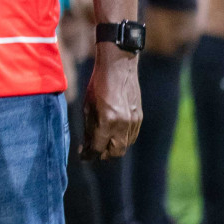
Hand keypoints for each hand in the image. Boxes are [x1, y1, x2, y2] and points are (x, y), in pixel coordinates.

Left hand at [81, 44, 141, 160]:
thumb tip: (86, 145)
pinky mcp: (140, 117)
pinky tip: (114, 135)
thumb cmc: (98, 83)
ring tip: (102, 144)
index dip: (89, 154)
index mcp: (108, 121)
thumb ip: (88, 127)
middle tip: (93, 152)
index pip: (98, 147)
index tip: (83, 156)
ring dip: (114, 148)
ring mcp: (134, 122)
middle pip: (115, 152)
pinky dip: (123, 140)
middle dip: (103, 154)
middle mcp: (123, 125)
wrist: (118, 66)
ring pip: (125, 146)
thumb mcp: (87, 105)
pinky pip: (132, 136)